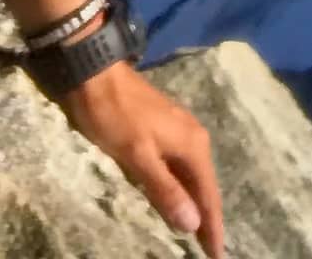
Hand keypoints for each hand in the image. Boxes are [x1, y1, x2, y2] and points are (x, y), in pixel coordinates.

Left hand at [59, 62, 222, 255]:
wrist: (94, 72)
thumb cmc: (114, 114)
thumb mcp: (137, 155)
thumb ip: (165, 190)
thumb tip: (193, 223)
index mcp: (192, 145)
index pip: (208, 195)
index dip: (212, 227)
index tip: (217, 256)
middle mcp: (193, 137)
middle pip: (203, 187)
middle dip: (206, 218)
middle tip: (207, 249)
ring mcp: (178, 131)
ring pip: (190, 176)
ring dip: (193, 203)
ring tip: (194, 231)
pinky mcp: (162, 129)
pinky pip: (178, 166)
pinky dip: (179, 187)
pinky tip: (174, 198)